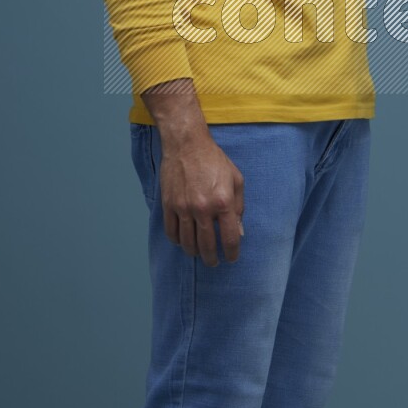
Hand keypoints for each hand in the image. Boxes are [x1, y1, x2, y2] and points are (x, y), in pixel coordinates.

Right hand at [159, 132, 244, 266]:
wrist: (187, 144)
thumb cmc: (214, 160)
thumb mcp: (236, 180)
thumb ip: (239, 207)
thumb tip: (239, 231)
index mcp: (223, 202)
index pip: (229, 238)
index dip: (232, 252)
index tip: (231, 258)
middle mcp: (203, 208)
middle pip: (207, 245)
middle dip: (212, 259)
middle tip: (213, 262)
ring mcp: (183, 207)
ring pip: (187, 242)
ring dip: (194, 253)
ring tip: (199, 254)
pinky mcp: (169, 204)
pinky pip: (171, 231)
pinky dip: (177, 241)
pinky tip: (183, 241)